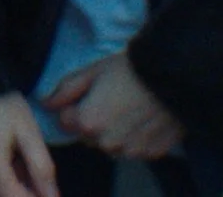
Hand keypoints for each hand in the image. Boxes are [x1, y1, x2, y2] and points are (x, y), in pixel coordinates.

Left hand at [48, 53, 182, 161]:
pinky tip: (145, 117)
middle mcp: (107, 143)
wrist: (176, 75)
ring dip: (114, 131)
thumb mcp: (94, 71)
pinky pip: (134, 148)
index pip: (66, 121)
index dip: (75, 105)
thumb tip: (46, 104)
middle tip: (112, 98)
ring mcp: (131, 151)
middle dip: (94, 120)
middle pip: (88, 135)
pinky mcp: (151, 153)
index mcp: (88, 122)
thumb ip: (66, 90)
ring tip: (130, 107)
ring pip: (111, 144)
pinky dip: (136, 137)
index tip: (90, 93)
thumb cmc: (132, 69)